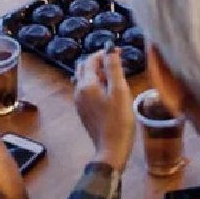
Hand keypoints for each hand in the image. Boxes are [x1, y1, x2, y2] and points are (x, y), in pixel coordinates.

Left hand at [74, 49, 134, 169]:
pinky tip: (110, 92)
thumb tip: (110, 49)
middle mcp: (79, 92)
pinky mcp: (84, 112)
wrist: (111, 149)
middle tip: (117, 62)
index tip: (120, 51)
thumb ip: (114, 68)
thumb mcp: (120, 91)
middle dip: (99, 62)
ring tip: (115, 77)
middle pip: (84, 69)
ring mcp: (80, 103)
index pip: (91, 60)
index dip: (104, 53)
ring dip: (98, 74)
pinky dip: (97, 85)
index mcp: (86, 85)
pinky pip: (87, 92)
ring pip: (85, 80)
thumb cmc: (119, 120)